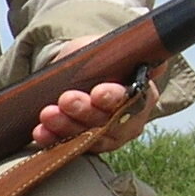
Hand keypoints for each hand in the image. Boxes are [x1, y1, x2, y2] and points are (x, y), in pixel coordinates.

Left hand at [30, 36, 158, 150]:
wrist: (79, 75)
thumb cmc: (96, 60)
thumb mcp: (106, 48)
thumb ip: (123, 50)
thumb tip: (153, 51)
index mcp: (143, 92)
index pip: (132, 98)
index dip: (115, 98)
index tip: (98, 93)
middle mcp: (131, 119)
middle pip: (109, 121)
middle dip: (85, 111)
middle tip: (65, 100)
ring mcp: (110, 136)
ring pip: (89, 137)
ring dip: (66, 126)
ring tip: (47, 114)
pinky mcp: (88, 147)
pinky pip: (71, 148)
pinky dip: (54, 140)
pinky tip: (41, 133)